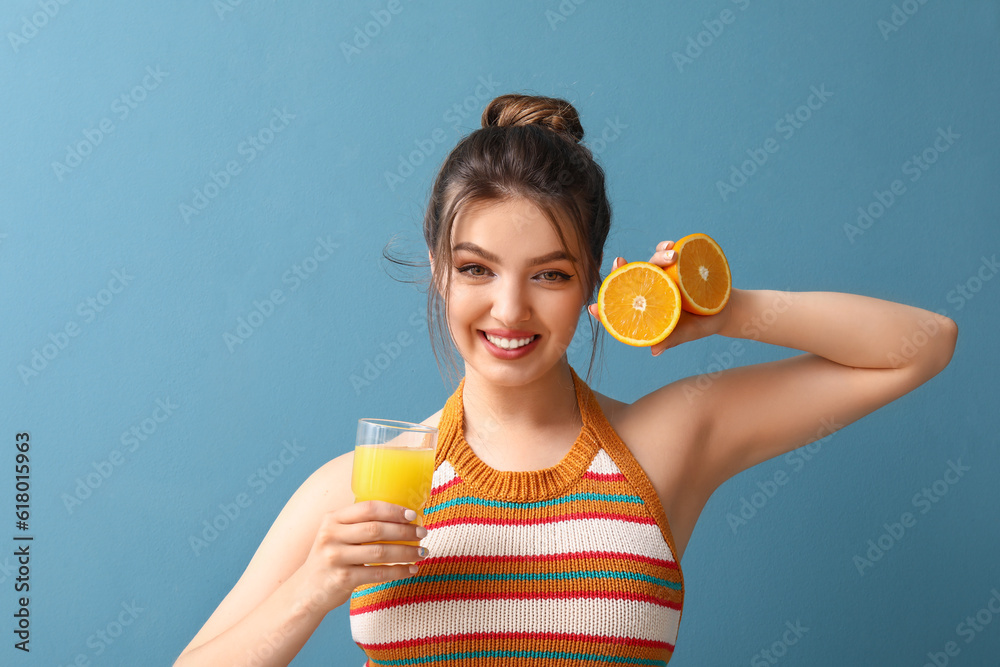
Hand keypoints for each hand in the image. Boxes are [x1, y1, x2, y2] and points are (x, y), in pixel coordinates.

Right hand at [299, 500, 427, 609]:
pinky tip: (411, 570)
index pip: (368, 508)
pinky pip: (378, 573)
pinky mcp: (342, 579)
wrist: (306, 592)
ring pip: (380, 552)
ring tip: (422, 553)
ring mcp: (335, 558)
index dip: (393, 510)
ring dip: (406, 552)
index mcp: (332, 518)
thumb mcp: (336, 535)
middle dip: (404, 530)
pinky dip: (398, 571)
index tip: (413, 515)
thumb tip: (402, 517)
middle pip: (376, 529)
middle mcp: (331, 535)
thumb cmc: (331, 558)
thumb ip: (358, 524)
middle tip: (423, 533)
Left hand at [588, 240, 732, 355]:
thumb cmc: (703, 324)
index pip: (622, 307)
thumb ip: (672, 339)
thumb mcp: (688, 332)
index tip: (592, 307)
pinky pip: (667, 253)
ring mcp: (663, 276)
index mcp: (648, 308)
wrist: (726, 309)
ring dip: (655, 256)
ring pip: (650, 263)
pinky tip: (672, 245)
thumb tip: (654, 350)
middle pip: (631, 279)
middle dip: (622, 271)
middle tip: (619, 261)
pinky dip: (666, 248)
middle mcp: (652, 290)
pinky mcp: (677, 265)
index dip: (605, 307)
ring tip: (670, 254)